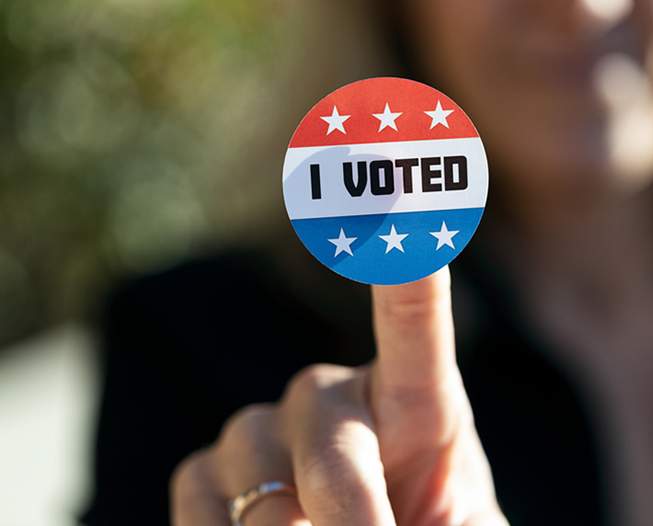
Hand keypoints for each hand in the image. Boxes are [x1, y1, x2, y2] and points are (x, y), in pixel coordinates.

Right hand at [170, 267, 506, 524]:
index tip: (401, 157)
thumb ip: (451, 514)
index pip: (414, 316)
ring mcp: (262, 431)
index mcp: (418, 405)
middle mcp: (334, 398)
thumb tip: (366, 510)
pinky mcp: (206, 474)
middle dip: (348, 498)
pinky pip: (197, 500)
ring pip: (249, 456)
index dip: (408, 247)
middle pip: (325, 415)